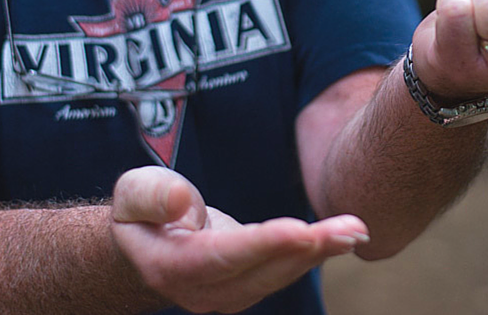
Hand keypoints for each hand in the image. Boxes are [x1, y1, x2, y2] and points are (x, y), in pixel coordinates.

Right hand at [110, 166, 369, 313]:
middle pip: (262, 271)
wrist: (142, 246)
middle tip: (348, 229)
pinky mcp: (249, 285)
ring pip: (280, 275)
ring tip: (355, 229)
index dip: (262, 246)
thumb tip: (183, 202)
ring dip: (320, 252)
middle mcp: (204, 290)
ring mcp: (228, 293)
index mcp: (172, 266)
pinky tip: (343, 236)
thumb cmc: (140, 212)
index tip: (298, 232)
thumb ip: (153, 196)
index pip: (222, 258)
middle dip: (308, 249)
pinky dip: (315, 253)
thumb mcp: (132, 192)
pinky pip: (285, 271)